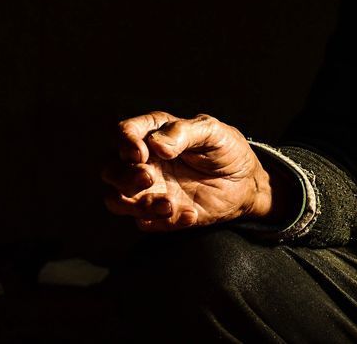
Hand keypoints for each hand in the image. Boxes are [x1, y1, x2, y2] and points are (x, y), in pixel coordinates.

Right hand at [101, 111, 281, 232]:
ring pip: (116, 200)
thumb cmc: (226, 150)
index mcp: (154, 134)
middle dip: (122, 176)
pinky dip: (163, 221)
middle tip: (148, 178)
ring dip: (135, 204)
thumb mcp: (212, 132)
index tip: (141, 153)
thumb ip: (183, 132)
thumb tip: (155, 145)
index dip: (125, 142)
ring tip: (168, 204)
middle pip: (109, 170)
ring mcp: (149, 190)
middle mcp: (144, 162)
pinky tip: (190, 214)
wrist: (246, 183)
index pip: (124, 133)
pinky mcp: (159, 215)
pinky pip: (146, 223)